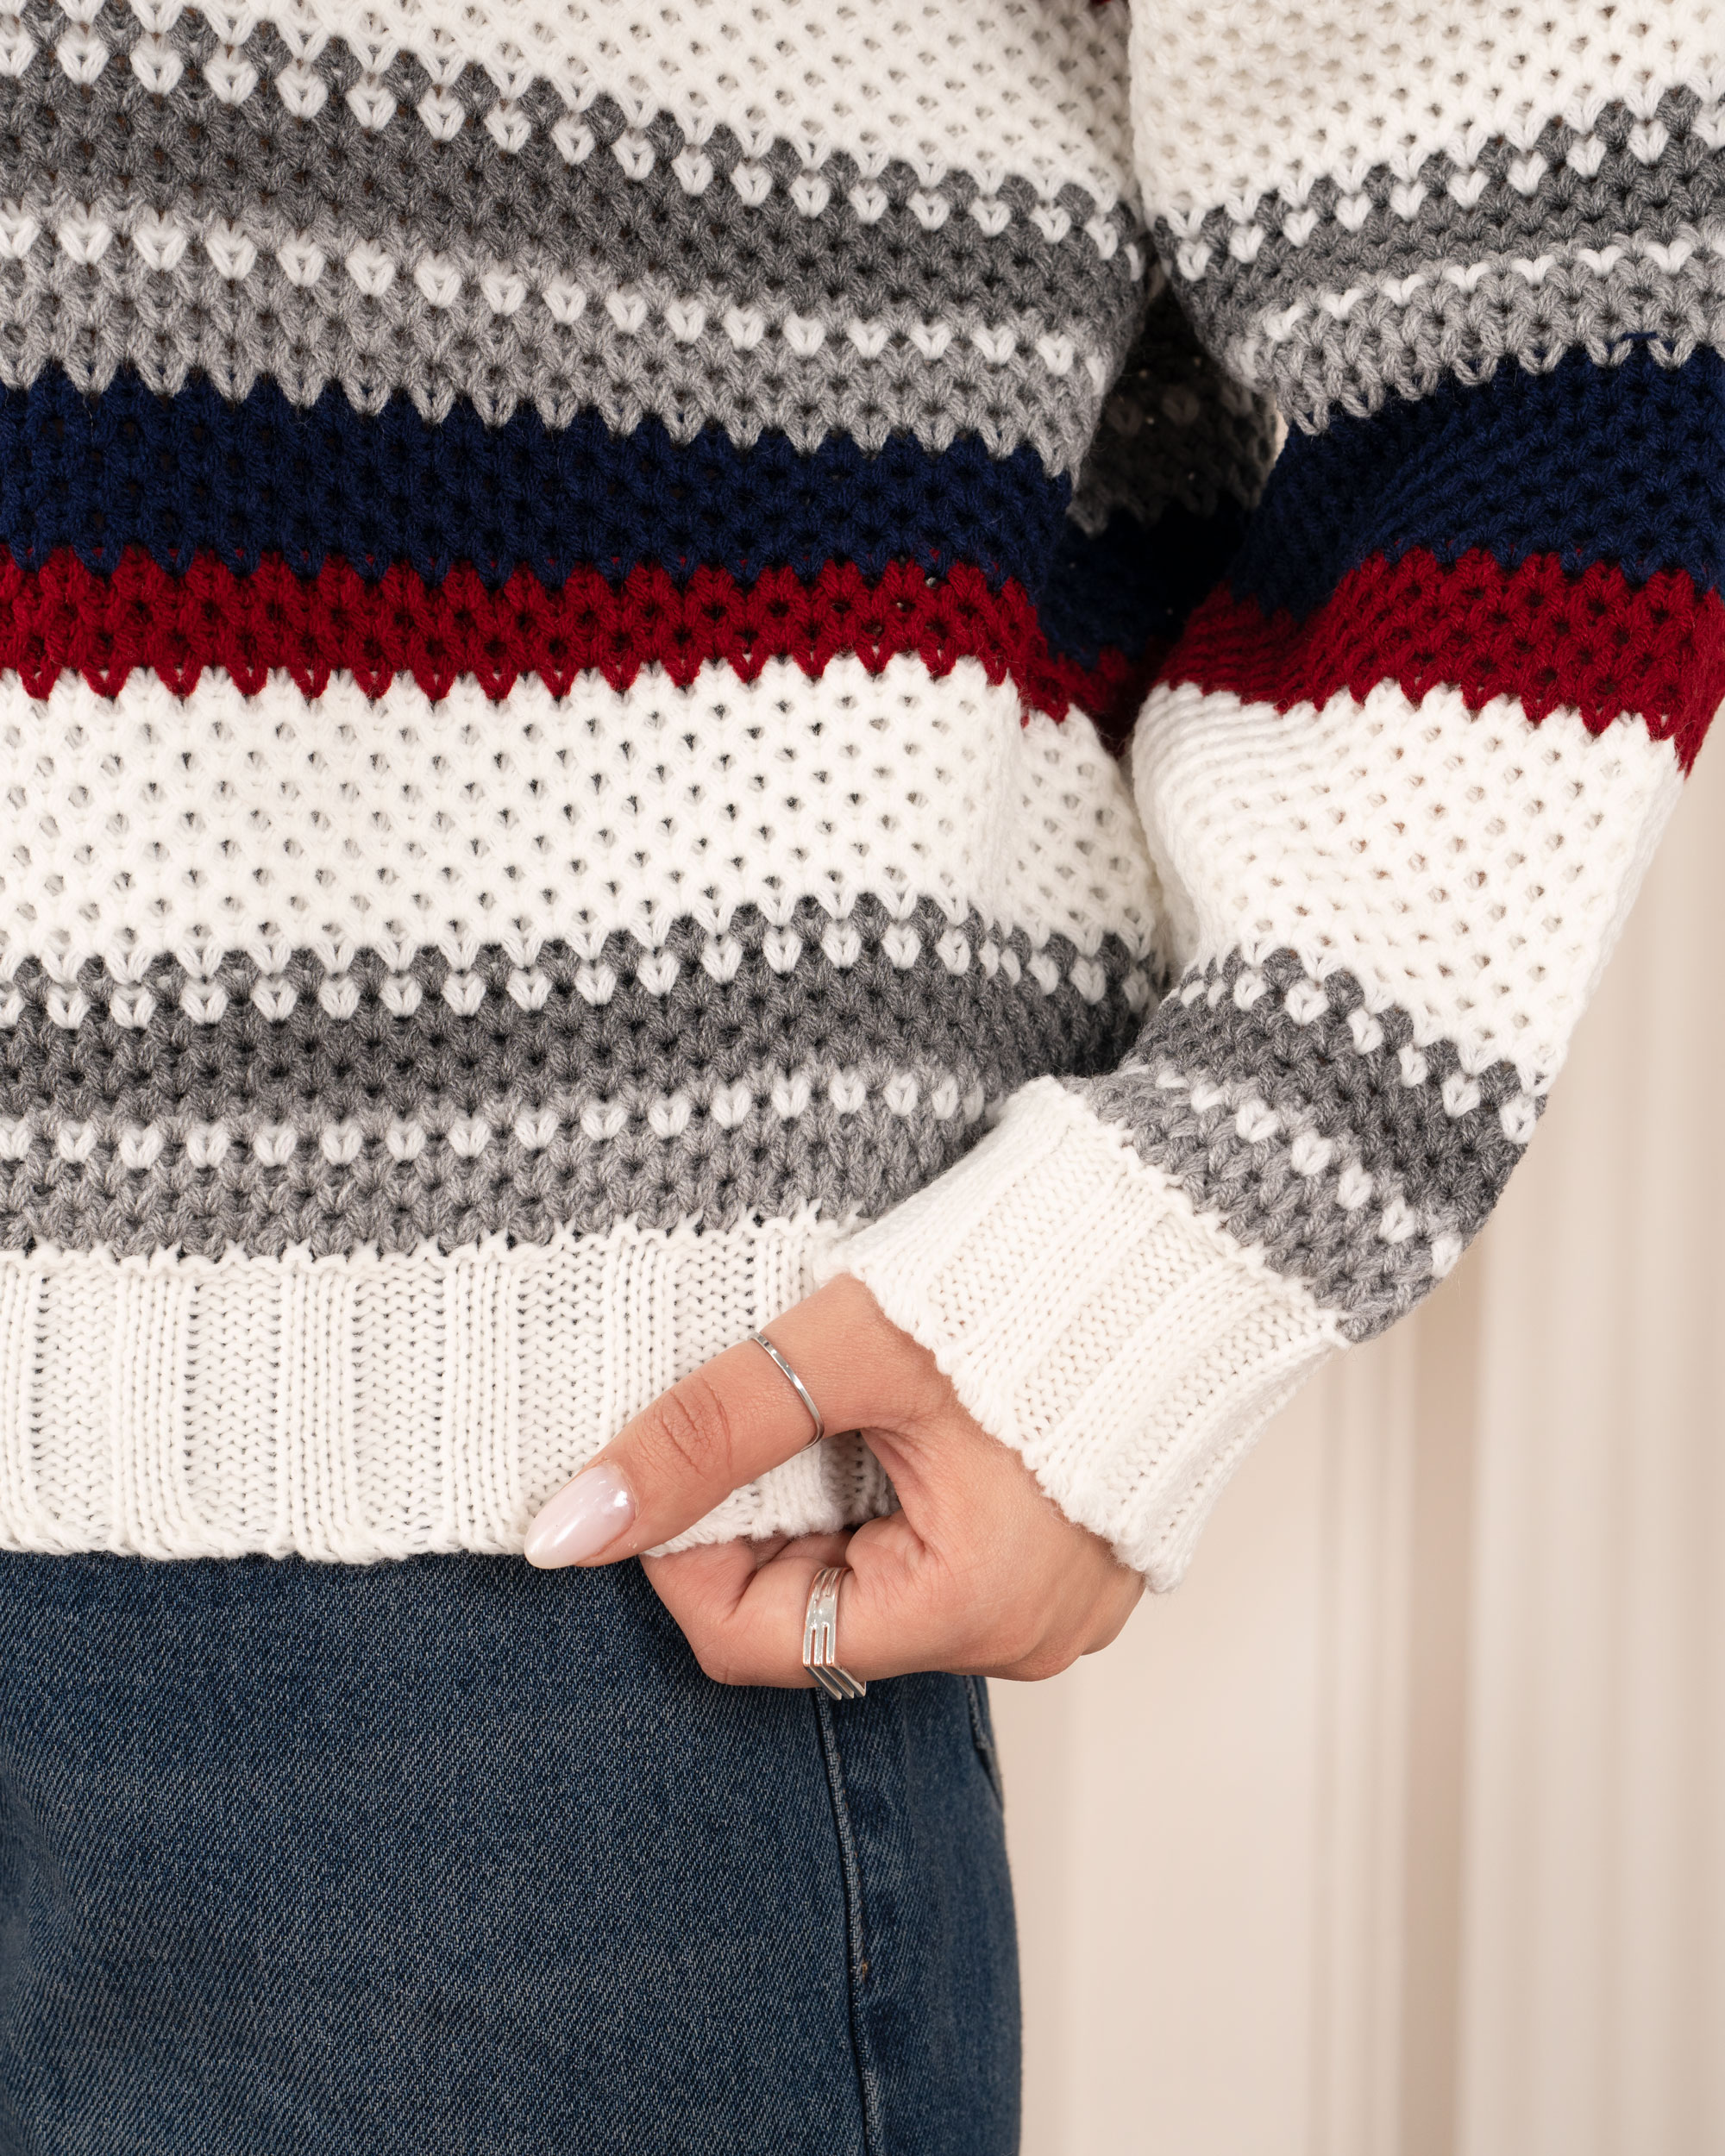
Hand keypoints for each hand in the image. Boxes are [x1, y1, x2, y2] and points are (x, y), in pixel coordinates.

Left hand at [523, 1274, 1141, 1684]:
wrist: (1196, 1218)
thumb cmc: (1036, 1278)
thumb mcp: (844, 1351)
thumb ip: (703, 1438)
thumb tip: (567, 1529)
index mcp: (974, 1609)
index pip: (752, 1641)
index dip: (683, 1552)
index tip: (678, 1453)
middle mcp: (1024, 1634)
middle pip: (813, 1615)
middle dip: (764, 1515)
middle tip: (778, 1402)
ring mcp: (1059, 1599)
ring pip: (871, 1581)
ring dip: (829, 1498)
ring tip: (857, 1396)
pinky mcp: (1076, 1553)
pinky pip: (939, 1550)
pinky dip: (895, 1490)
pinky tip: (912, 1410)